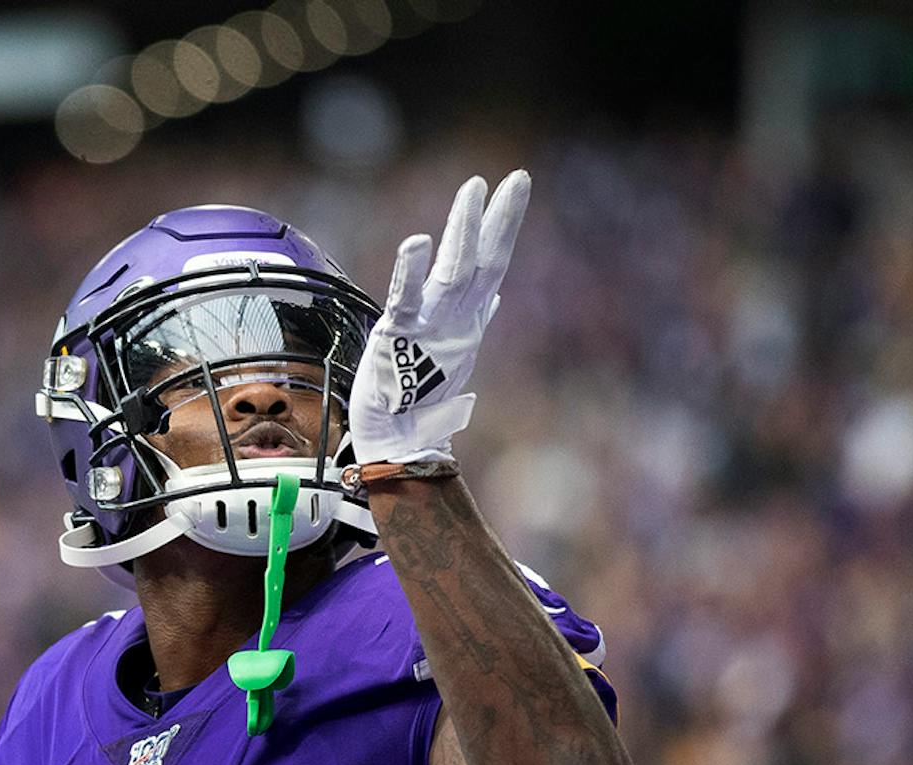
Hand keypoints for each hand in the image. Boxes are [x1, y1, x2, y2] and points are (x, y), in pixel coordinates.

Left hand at [350, 169, 529, 465]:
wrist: (397, 436)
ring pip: (453, 272)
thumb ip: (474, 318)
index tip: (516, 186)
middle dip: (500, 220)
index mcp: (466, 318)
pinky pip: (406, 297)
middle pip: (483, 262)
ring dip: (463, 231)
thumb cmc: (420, 393)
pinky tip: (418, 242)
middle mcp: (454, 319)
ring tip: (473, 192)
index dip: (505, 225)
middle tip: (515, 180)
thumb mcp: (453, 350)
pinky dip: (412, 270)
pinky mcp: (397, 335)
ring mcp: (429, 326)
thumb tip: (494, 295)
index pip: (493, 263)